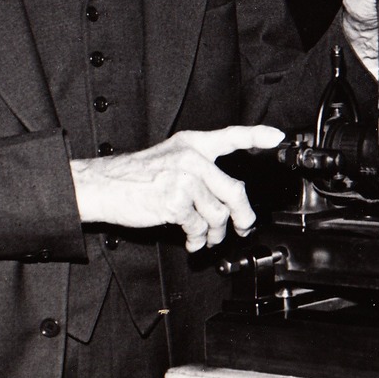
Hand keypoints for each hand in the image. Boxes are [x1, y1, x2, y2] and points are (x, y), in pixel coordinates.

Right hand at [71, 125, 284, 251]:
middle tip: (244, 227)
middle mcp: (191, 159)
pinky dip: (198, 239)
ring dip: (216, 233)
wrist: (102, 185)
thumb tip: (224, 197)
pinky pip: (199, 227)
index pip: (229, 136)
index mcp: (191, 144)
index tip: (276, 137)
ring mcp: (185, 180)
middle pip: (234, 190)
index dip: (256, 136)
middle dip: (244, 216)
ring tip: (207, 238)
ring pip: (218, 214)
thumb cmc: (133, 176)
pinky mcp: (176, 202)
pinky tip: (192, 241)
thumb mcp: (168, 158)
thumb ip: (197, 169)